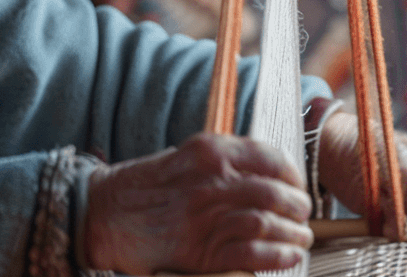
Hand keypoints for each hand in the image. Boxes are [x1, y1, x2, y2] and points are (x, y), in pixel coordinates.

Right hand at [82, 132, 312, 274]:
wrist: (104, 212)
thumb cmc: (145, 187)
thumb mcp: (184, 157)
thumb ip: (223, 162)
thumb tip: (266, 177)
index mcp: (209, 151)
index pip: (271, 158)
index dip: (293, 176)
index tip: (297, 187)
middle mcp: (210, 180)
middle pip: (275, 193)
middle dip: (298, 208)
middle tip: (303, 216)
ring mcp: (205, 216)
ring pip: (268, 223)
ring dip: (294, 234)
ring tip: (300, 239)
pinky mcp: (200, 251)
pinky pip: (253, 253)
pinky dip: (278, 255)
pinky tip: (288, 255)